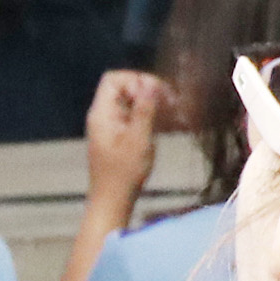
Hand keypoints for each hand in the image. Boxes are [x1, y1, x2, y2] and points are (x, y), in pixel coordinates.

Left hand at [81, 68, 171, 209]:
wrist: (112, 201)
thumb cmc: (124, 173)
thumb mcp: (138, 139)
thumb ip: (144, 109)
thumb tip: (150, 83)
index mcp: (102, 113)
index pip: (113, 79)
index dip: (136, 80)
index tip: (156, 93)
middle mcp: (103, 116)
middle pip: (125, 88)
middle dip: (150, 91)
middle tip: (173, 102)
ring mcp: (111, 126)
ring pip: (133, 103)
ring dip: (155, 105)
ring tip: (178, 113)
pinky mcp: (119, 136)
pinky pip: (136, 118)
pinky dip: (152, 117)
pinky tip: (173, 124)